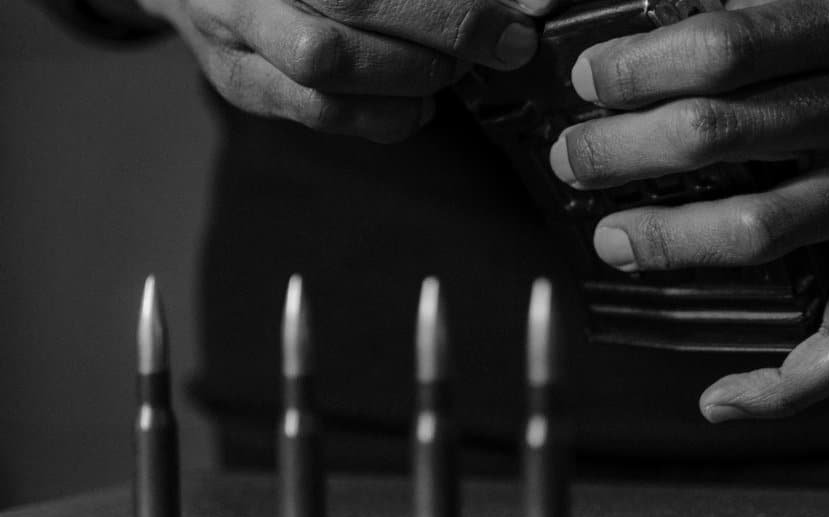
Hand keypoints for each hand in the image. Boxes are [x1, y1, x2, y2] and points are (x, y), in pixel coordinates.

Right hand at [140, 0, 542, 141]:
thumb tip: (518, 6)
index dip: (453, 10)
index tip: (512, 28)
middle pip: (350, 3)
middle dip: (445, 32)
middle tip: (496, 47)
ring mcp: (235, 29)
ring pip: (327, 67)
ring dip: (413, 77)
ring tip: (449, 70)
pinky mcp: (240, 83)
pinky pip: (321, 114)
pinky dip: (386, 117)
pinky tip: (415, 105)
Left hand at [549, 0, 828, 421]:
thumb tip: (659, 16)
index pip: (729, 47)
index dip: (645, 65)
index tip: (590, 76)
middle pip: (725, 135)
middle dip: (627, 149)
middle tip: (576, 156)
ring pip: (764, 231)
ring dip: (669, 239)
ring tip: (611, 238)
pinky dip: (784, 385)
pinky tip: (718, 399)